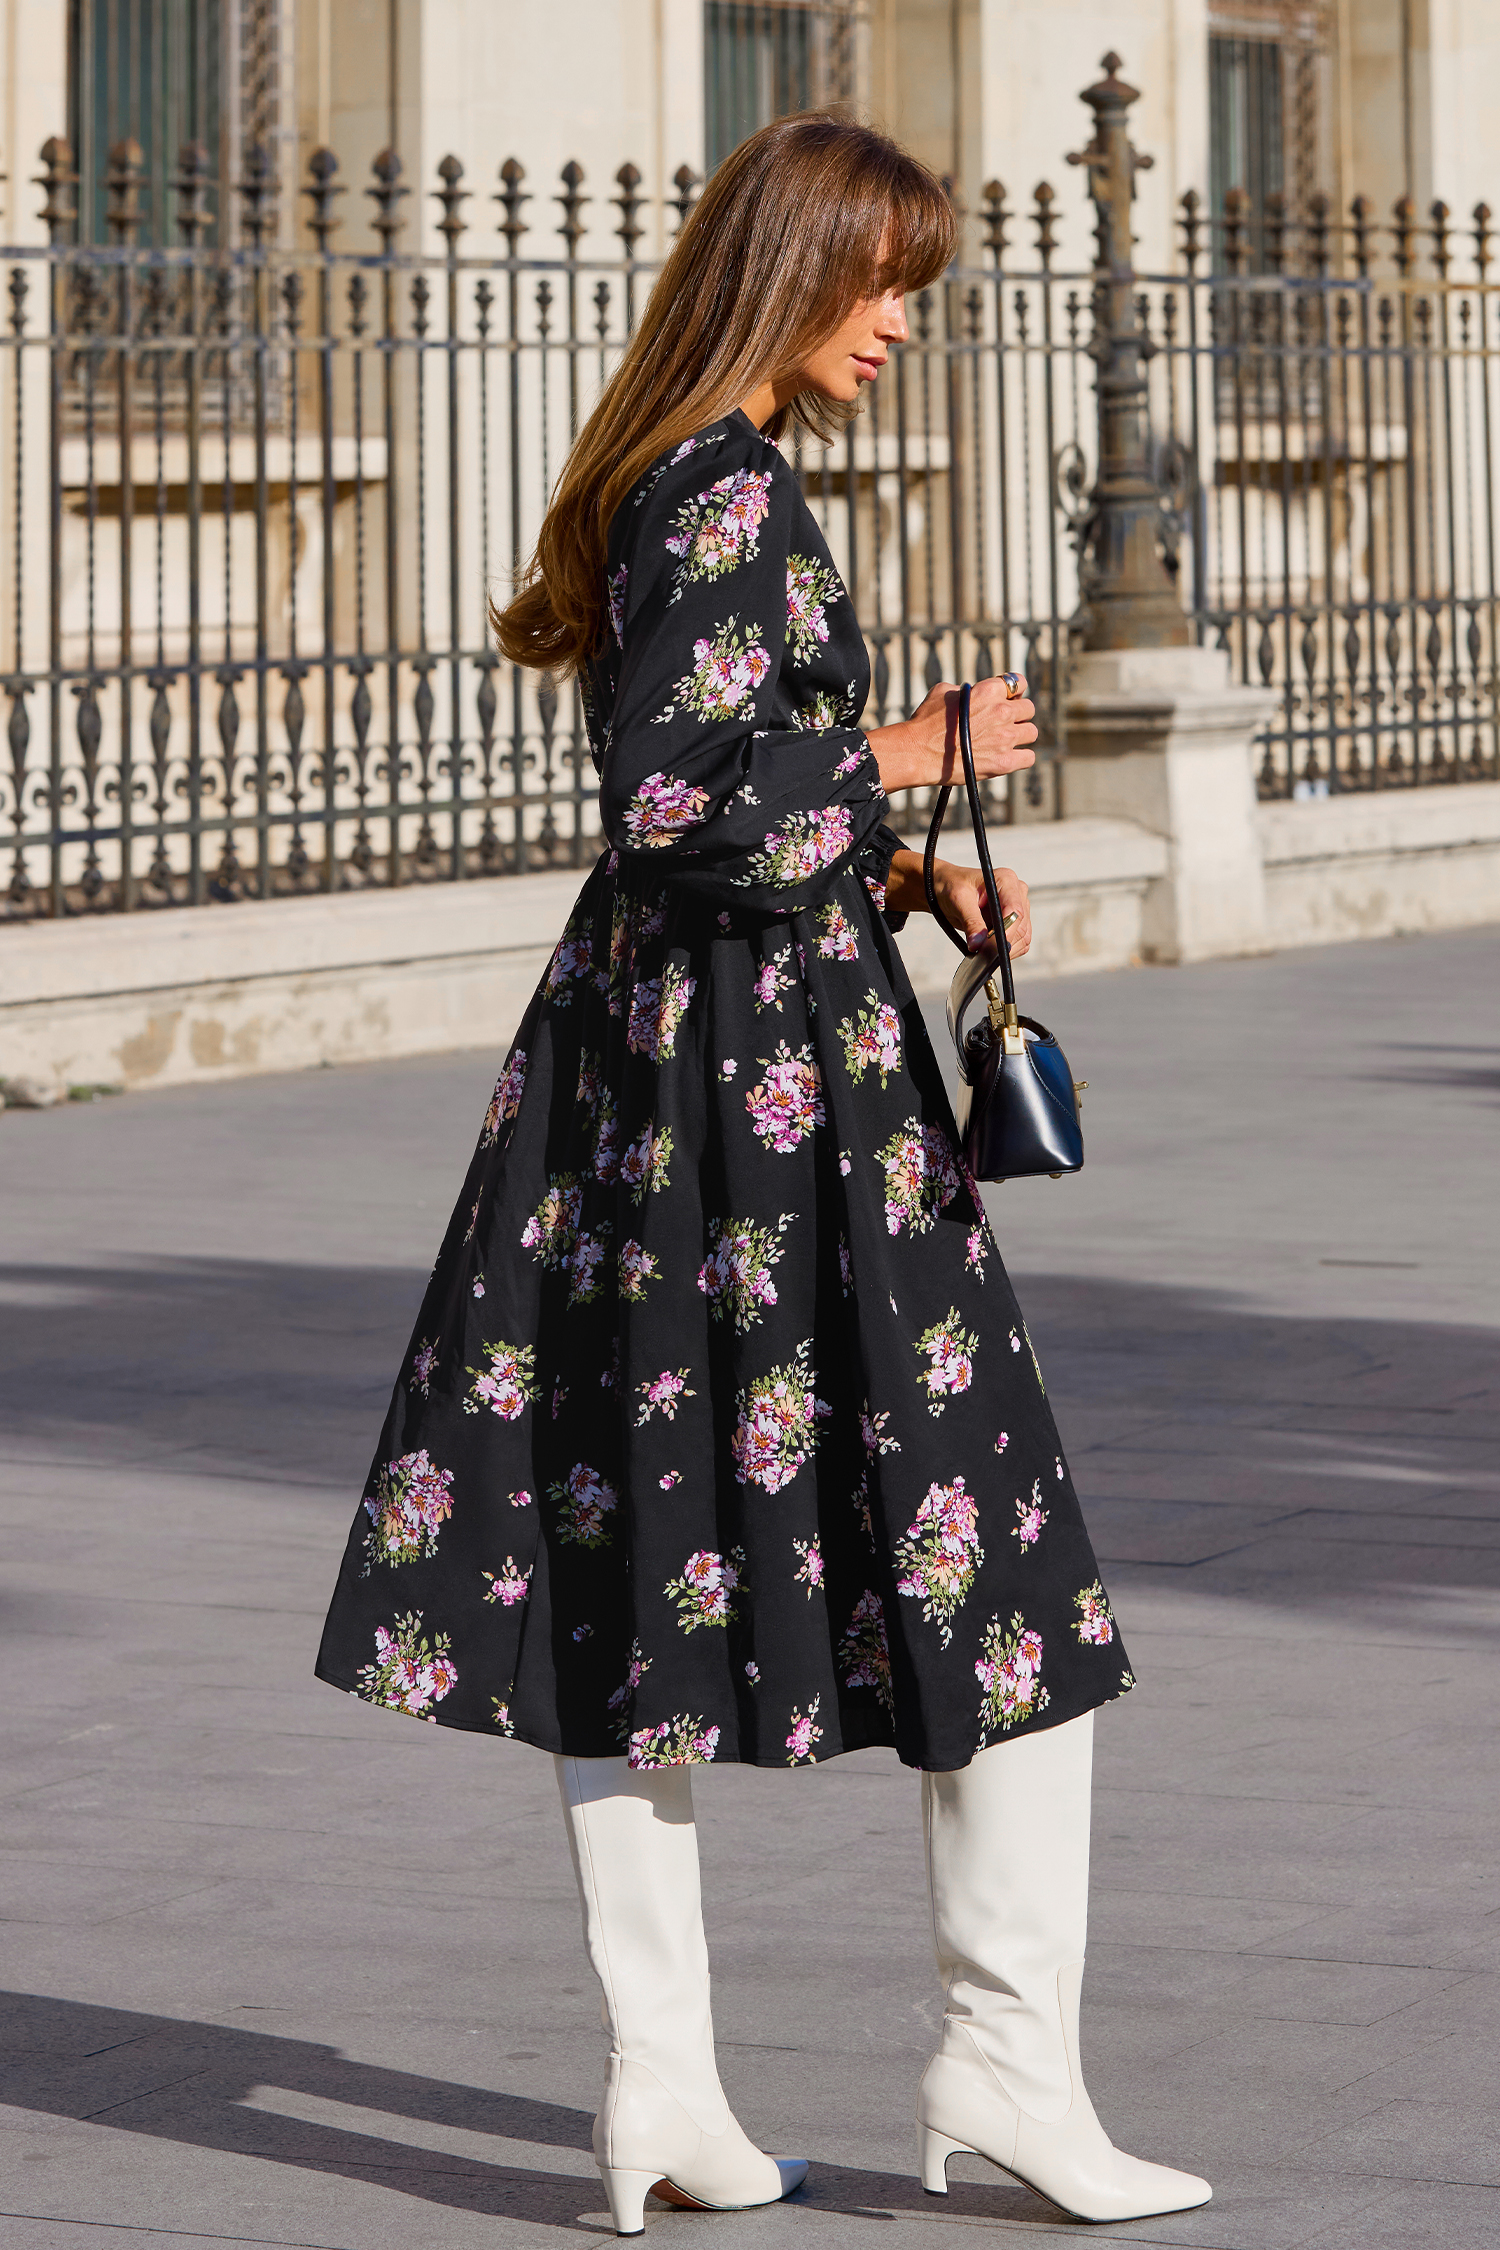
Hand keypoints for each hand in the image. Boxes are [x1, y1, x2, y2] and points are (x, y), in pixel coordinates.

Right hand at [866, 675, 1038, 794]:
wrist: (917, 752)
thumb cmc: (926, 722)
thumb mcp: (944, 691)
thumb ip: (968, 689)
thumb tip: (974, 694)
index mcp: (989, 690)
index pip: (1020, 682)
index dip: (1014, 691)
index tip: (1008, 699)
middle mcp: (1001, 712)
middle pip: (1029, 708)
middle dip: (1018, 713)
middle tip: (1004, 722)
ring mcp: (1005, 738)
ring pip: (1031, 732)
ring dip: (1021, 734)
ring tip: (1006, 740)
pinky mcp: (1004, 762)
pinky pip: (1028, 757)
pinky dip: (1021, 757)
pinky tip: (1010, 757)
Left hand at [885, 850, 1031, 958]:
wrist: (947, 887)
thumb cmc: (952, 885)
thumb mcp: (958, 900)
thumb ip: (971, 922)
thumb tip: (978, 943)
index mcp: (1005, 880)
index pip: (1015, 910)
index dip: (1006, 931)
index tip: (992, 945)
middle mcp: (1016, 892)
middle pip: (1020, 926)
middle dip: (1002, 942)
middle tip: (981, 950)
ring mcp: (1018, 907)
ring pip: (1022, 936)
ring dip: (1004, 947)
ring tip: (982, 947)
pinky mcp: (1015, 921)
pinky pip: (1019, 942)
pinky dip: (1005, 949)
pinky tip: (989, 946)